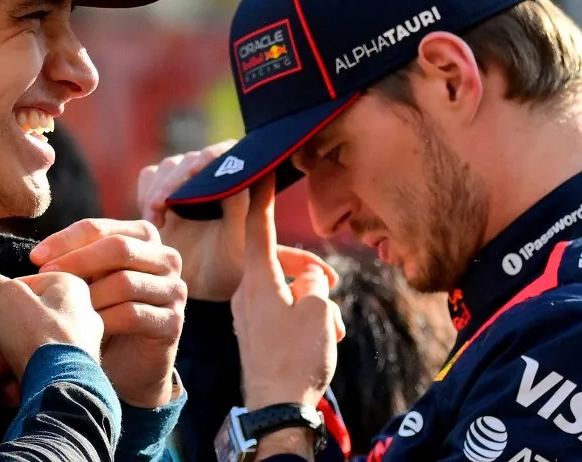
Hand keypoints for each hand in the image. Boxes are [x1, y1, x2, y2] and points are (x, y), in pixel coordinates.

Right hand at [0, 269, 103, 379]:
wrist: (58, 387)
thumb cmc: (40, 336)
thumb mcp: (7, 297)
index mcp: (68, 288)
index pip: (24, 284)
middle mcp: (78, 316)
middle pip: (24, 318)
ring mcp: (76, 348)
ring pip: (27, 347)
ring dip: (5, 357)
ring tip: (0, 365)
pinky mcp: (69, 376)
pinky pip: (36, 372)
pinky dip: (18, 379)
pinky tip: (11, 384)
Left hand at [29, 219, 185, 407]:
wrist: (129, 367)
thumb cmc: (104, 314)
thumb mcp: (90, 280)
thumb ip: (76, 260)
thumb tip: (38, 255)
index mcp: (143, 238)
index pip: (102, 228)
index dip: (66, 239)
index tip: (36, 258)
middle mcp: (165, 259)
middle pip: (118, 248)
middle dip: (77, 262)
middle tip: (45, 279)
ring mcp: (173, 290)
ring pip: (124, 282)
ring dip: (88, 296)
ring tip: (62, 310)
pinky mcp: (172, 322)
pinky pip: (132, 314)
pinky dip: (102, 321)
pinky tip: (83, 330)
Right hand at [139, 142, 335, 300]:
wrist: (190, 284)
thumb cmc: (230, 271)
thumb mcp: (261, 267)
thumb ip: (290, 264)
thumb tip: (330, 277)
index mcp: (239, 183)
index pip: (230, 155)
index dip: (213, 161)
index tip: (198, 176)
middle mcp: (211, 175)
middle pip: (195, 159)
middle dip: (178, 179)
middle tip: (167, 201)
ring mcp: (183, 179)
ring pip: (170, 165)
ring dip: (161, 187)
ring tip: (158, 215)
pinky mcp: (157, 186)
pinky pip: (150, 176)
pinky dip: (147, 191)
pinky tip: (152, 217)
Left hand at [232, 175, 343, 411]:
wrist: (277, 409)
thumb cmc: (297, 358)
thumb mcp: (318, 311)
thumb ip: (314, 284)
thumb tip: (309, 279)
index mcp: (258, 280)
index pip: (259, 227)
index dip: (261, 197)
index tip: (258, 171)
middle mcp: (247, 292)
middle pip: (281, 262)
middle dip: (310, 270)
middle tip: (332, 284)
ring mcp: (250, 313)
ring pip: (287, 289)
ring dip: (313, 300)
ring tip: (334, 328)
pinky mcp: (256, 332)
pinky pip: (282, 310)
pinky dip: (304, 316)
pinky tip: (323, 336)